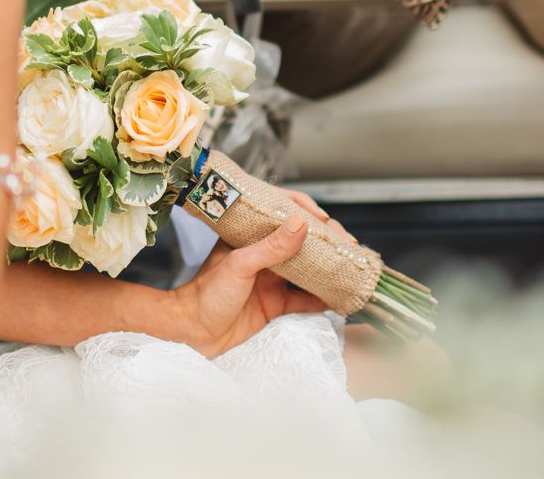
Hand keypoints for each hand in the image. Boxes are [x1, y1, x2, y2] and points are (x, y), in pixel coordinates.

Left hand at [173, 190, 349, 357]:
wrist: (192, 333)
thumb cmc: (206, 294)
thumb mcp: (239, 265)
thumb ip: (270, 247)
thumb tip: (300, 224)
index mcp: (250, 236)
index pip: (281, 213)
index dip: (305, 211)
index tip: (324, 218)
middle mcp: (264, 254)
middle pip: (301, 241)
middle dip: (325, 240)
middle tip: (348, 244)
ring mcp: (272, 280)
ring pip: (307, 269)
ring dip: (328, 267)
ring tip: (351, 265)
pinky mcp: (276, 305)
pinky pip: (305, 300)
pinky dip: (323, 298)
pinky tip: (341, 296)